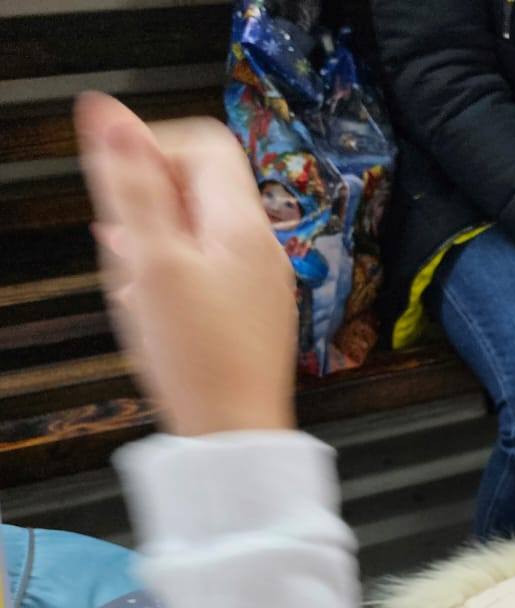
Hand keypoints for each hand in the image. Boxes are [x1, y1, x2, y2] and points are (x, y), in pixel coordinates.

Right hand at [74, 92, 296, 435]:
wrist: (234, 438)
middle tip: (124, 250)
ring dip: (149, 250)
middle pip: (195, 189)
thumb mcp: (152, 263)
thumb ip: (132, 186)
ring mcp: (256, 282)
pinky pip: (198, 275)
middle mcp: (259, 248)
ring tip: (136, 291)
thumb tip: (108, 116)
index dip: (153, 148)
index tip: (119, 185)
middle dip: (144, 208)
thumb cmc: (199, 360)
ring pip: (189, 234)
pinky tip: (150, 314)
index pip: (205, 143)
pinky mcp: (245, 314)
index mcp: (243, 225)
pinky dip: (165, 282)